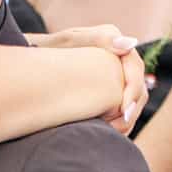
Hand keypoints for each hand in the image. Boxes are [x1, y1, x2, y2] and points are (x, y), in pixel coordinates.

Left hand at [25, 26, 146, 131]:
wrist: (33, 55)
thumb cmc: (48, 47)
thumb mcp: (69, 41)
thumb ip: (100, 40)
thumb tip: (130, 43)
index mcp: (113, 38)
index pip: (134, 68)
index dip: (132, 90)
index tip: (123, 110)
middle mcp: (118, 53)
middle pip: (138, 84)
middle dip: (132, 107)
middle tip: (120, 127)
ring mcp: (115, 69)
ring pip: (134, 97)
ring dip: (128, 116)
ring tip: (114, 132)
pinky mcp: (109, 84)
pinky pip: (122, 103)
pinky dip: (119, 118)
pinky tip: (109, 130)